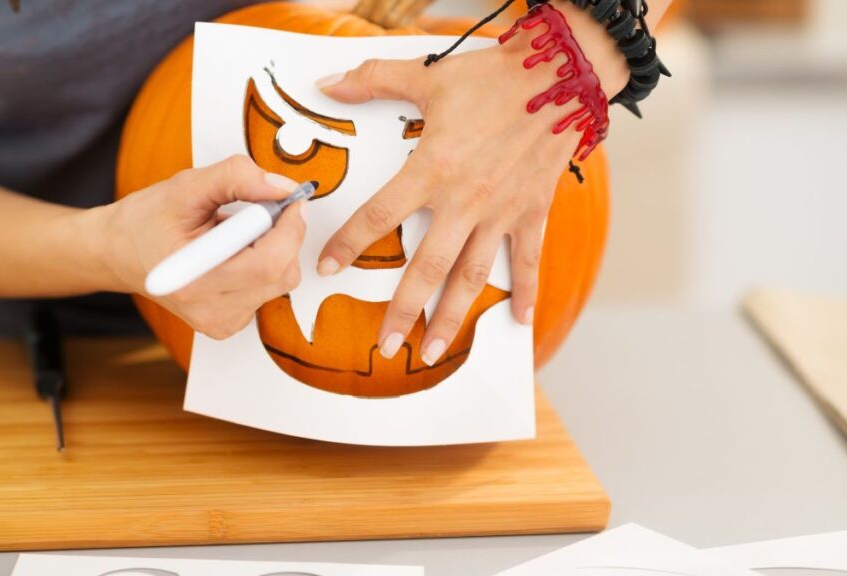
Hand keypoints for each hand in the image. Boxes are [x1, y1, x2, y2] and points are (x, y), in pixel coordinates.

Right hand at [102, 155, 305, 339]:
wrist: (118, 253)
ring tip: (235, 235)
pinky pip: (268, 292)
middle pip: (282, 274)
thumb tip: (282, 187)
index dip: (289, 227)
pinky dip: (263, 267)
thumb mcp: (186, 186)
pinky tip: (234, 255)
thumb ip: (237, 178)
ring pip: (280, 283)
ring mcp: (220, 322)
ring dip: (273, 250)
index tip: (290, 201)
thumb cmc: (146, 221)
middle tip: (258, 212)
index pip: (268, 263)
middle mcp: (209, 310)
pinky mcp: (228, 325)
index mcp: (194, 279)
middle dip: (283, 236)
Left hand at [314, 1, 627, 365]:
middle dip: (403, 312)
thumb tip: (329, 84)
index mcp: (432, 169)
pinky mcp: (533, 211)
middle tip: (386, 347)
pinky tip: (518, 321)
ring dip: (452, 318)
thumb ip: (374, 80)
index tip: (328, 267)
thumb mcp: (429, 75)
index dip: (349, 243)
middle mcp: (465, 200)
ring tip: (435, 350)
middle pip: (426, 269)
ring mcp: (502, 212)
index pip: (379, 216)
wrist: (562, 73)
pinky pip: (528, 260)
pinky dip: (526, 292)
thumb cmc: (494, 76)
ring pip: (472, 276)